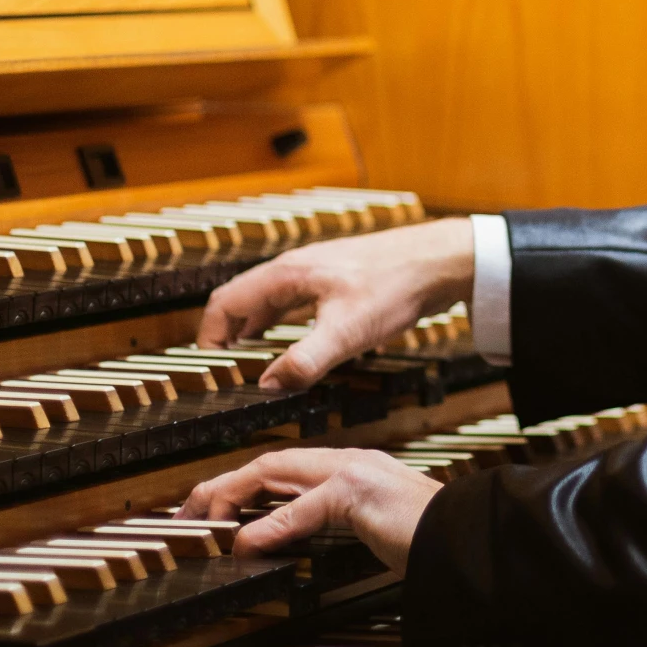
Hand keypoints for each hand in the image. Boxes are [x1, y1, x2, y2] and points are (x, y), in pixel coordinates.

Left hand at [177, 448, 439, 574]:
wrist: (469, 533)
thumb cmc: (429, 537)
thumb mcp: (372, 530)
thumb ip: (332, 529)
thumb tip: (287, 544)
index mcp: (353, 469)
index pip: (284, 468)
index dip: (243, 485)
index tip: (214, 509)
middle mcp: (349, 462)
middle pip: (269, 463)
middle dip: (222, 485)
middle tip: (189, 512)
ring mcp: (354, 474)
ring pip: (275, 472)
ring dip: (231, 496)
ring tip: (203, 521)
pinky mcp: (359, 495)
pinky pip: (303, 509)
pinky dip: (268, 527)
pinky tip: (247, 544)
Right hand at [198, 217, 475, 390]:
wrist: (440, 260)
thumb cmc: (396, 286)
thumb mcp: (346, 332)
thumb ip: (303, 361)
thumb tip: (266, 385)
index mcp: (287, 274)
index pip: (226, 301)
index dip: (209, 334)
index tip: (206, 365)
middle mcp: (295, 268)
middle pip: (243, 298)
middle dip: (228, 332)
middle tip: (226, 367)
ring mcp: (316, 272)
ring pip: (270, 300)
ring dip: (255, 328)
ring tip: (252, 360)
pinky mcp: (337, 281)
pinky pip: (295, 301)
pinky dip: (282, 323)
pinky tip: (296, 342)